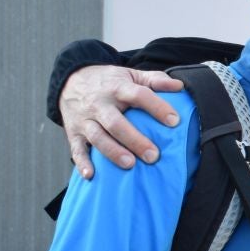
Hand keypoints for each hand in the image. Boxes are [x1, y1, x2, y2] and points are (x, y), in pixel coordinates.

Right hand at [62, 64, 185, 178]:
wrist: (70, 80)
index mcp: (117, 88)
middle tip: (153, 156)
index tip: (174, 121)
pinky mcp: (73, 132)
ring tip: (130, 164)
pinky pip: (76, 149)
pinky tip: (91, 175)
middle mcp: (100, 104)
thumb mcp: (130, 75)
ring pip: (98, 137)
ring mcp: (85, 119)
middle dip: (135, 140)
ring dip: (113, 151)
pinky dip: (82, 163)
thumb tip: (179, 86)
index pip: (139, 95)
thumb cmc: (108, 81)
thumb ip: (155, 80)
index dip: (157, 107)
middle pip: (116, 123)